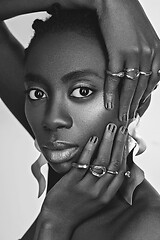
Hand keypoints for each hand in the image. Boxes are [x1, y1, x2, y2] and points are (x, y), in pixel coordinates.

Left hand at [33, 124, 127, 238]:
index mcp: (107, 195)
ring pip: (101, 161)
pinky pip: (83, 163)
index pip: (121, 172)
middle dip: (119, 143)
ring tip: (110, 129)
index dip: (125, 154)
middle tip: (120, 130)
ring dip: (107, 142)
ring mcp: (86, 187)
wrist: (58, 220)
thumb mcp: (96, 200)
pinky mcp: (72, 182)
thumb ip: (104, 185)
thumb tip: (110, 166)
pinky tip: (92, 139)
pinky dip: (89, 150)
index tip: (125, 141)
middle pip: (114, 163)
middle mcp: (99, 191)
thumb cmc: (77, 208)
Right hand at [95, 0, 159, 120]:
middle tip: (129, 117)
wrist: (114, 2)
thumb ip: (149, 55)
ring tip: (121, 116)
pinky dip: (111, 92)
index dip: (146, 98)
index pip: (153, 82)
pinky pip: (114, 78)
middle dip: (135, 105)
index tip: (139, 108)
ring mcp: (134, 54)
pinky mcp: (118, 52)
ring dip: (125, 103)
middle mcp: (149, 54)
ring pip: (130, 86)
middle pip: (142, 87)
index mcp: (157, 51)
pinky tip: (108, 103)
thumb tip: (143, 72)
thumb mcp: (145, 38)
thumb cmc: (128, 19)